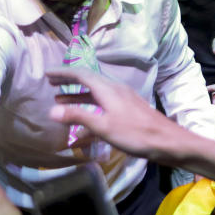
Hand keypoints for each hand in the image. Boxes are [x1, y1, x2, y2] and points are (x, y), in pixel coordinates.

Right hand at [47, 67, 179, 161]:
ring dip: (77, 96)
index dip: (63, 73)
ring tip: (60, 100)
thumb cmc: (135, 134)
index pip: (81, 74)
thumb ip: (78, 116)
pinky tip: (84, 120)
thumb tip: (51, 110)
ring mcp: (123, 99)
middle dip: (69, 82)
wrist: (167, 142)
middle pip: (88, 81)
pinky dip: (89, 107)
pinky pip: (103, 103)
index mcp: (108, 89)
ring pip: (95, 93)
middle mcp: (115, 89)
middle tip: (51, 84)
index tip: (47, 74)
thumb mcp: (103, 126)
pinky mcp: (128, 110)